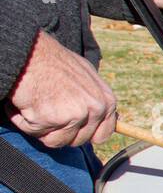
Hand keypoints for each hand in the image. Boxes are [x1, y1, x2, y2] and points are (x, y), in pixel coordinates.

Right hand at [4, 31, 116, 146]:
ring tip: (37, 104)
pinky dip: (24, 121)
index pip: (102, 136)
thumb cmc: (54, 62)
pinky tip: (25, 101)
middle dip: (59, 130)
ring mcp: (74, 115)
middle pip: (77, 141)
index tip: (70, 127)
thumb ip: (96, 98)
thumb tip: (106, 116)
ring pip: (57, 141)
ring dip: (42, 127)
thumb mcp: (86, 75)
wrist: (28, 51)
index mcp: (106, 102)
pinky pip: (35, 132)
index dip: (83, 134)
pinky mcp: (51, 118)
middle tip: (47, 108)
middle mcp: (94, 109)